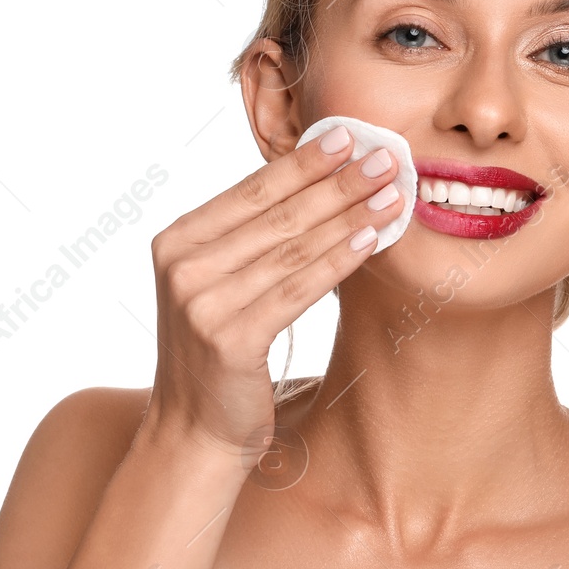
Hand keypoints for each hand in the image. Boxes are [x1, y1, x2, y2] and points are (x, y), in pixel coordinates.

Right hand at [138, 123, 403, 469]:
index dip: (304, 162)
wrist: (194, 432)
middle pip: (276, 214)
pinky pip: (298, 289)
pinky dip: (338, 261)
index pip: (251, 191)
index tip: (349, 136)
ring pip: (293, 248)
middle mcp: (182, 267)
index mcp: (176, 242)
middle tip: (386, 158)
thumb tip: (322, 183)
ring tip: (392, 194)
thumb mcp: (222, 285)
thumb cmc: (221, 353)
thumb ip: (251, 239)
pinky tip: (371, 240)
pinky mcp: (229, 339)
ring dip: (349, 216)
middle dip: (337, 183)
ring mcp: (202, 303)